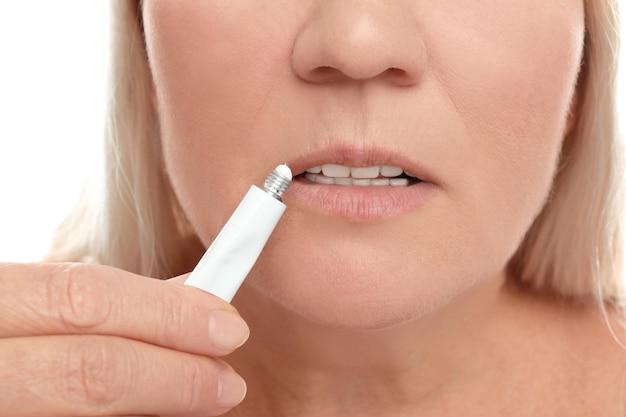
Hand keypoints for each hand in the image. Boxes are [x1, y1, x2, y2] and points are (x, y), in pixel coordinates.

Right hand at [0, 262, 248, 416]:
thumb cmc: (5, 335)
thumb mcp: (17, 304)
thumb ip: (86, 305)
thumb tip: (183, 300)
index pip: (81, 297)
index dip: (164, 313)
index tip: (225, 325)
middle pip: (86, 370)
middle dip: (171, 376)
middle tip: (225, 384)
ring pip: (77, 413)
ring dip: (152, 408)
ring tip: (195, 402)